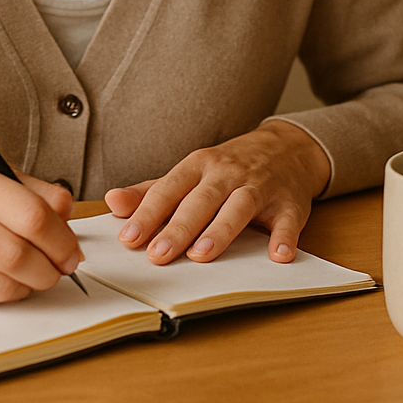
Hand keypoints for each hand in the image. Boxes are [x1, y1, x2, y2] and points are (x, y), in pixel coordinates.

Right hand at [0, 158, 82, 307]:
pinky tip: (0, 281)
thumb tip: (68, 214)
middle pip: (17, 254)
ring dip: (28, 286)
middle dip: (50, 269)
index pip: (31, 215)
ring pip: (2, 284)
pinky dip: (1, 295)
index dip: (62, 240)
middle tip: (59, 270)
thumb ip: (33, 192)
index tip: (72, 251)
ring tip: (31, 276)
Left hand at [103, 120, 330, 265]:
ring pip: (239, 207)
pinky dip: (285, 237)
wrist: (287, 148)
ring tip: (203, 255)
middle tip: (158, 254)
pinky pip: (288, 220)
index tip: (128, 238)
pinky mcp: (290, 203)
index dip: (147, 214)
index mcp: (199, 166)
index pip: (168, 190)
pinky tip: (278, 255)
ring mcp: (260, 187)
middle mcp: (228, 174)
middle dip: (179, 227)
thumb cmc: (229, 168)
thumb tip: (112, 202)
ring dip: (221, 231)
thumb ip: (151, 192)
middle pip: (201, 201)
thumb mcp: (190, 172)